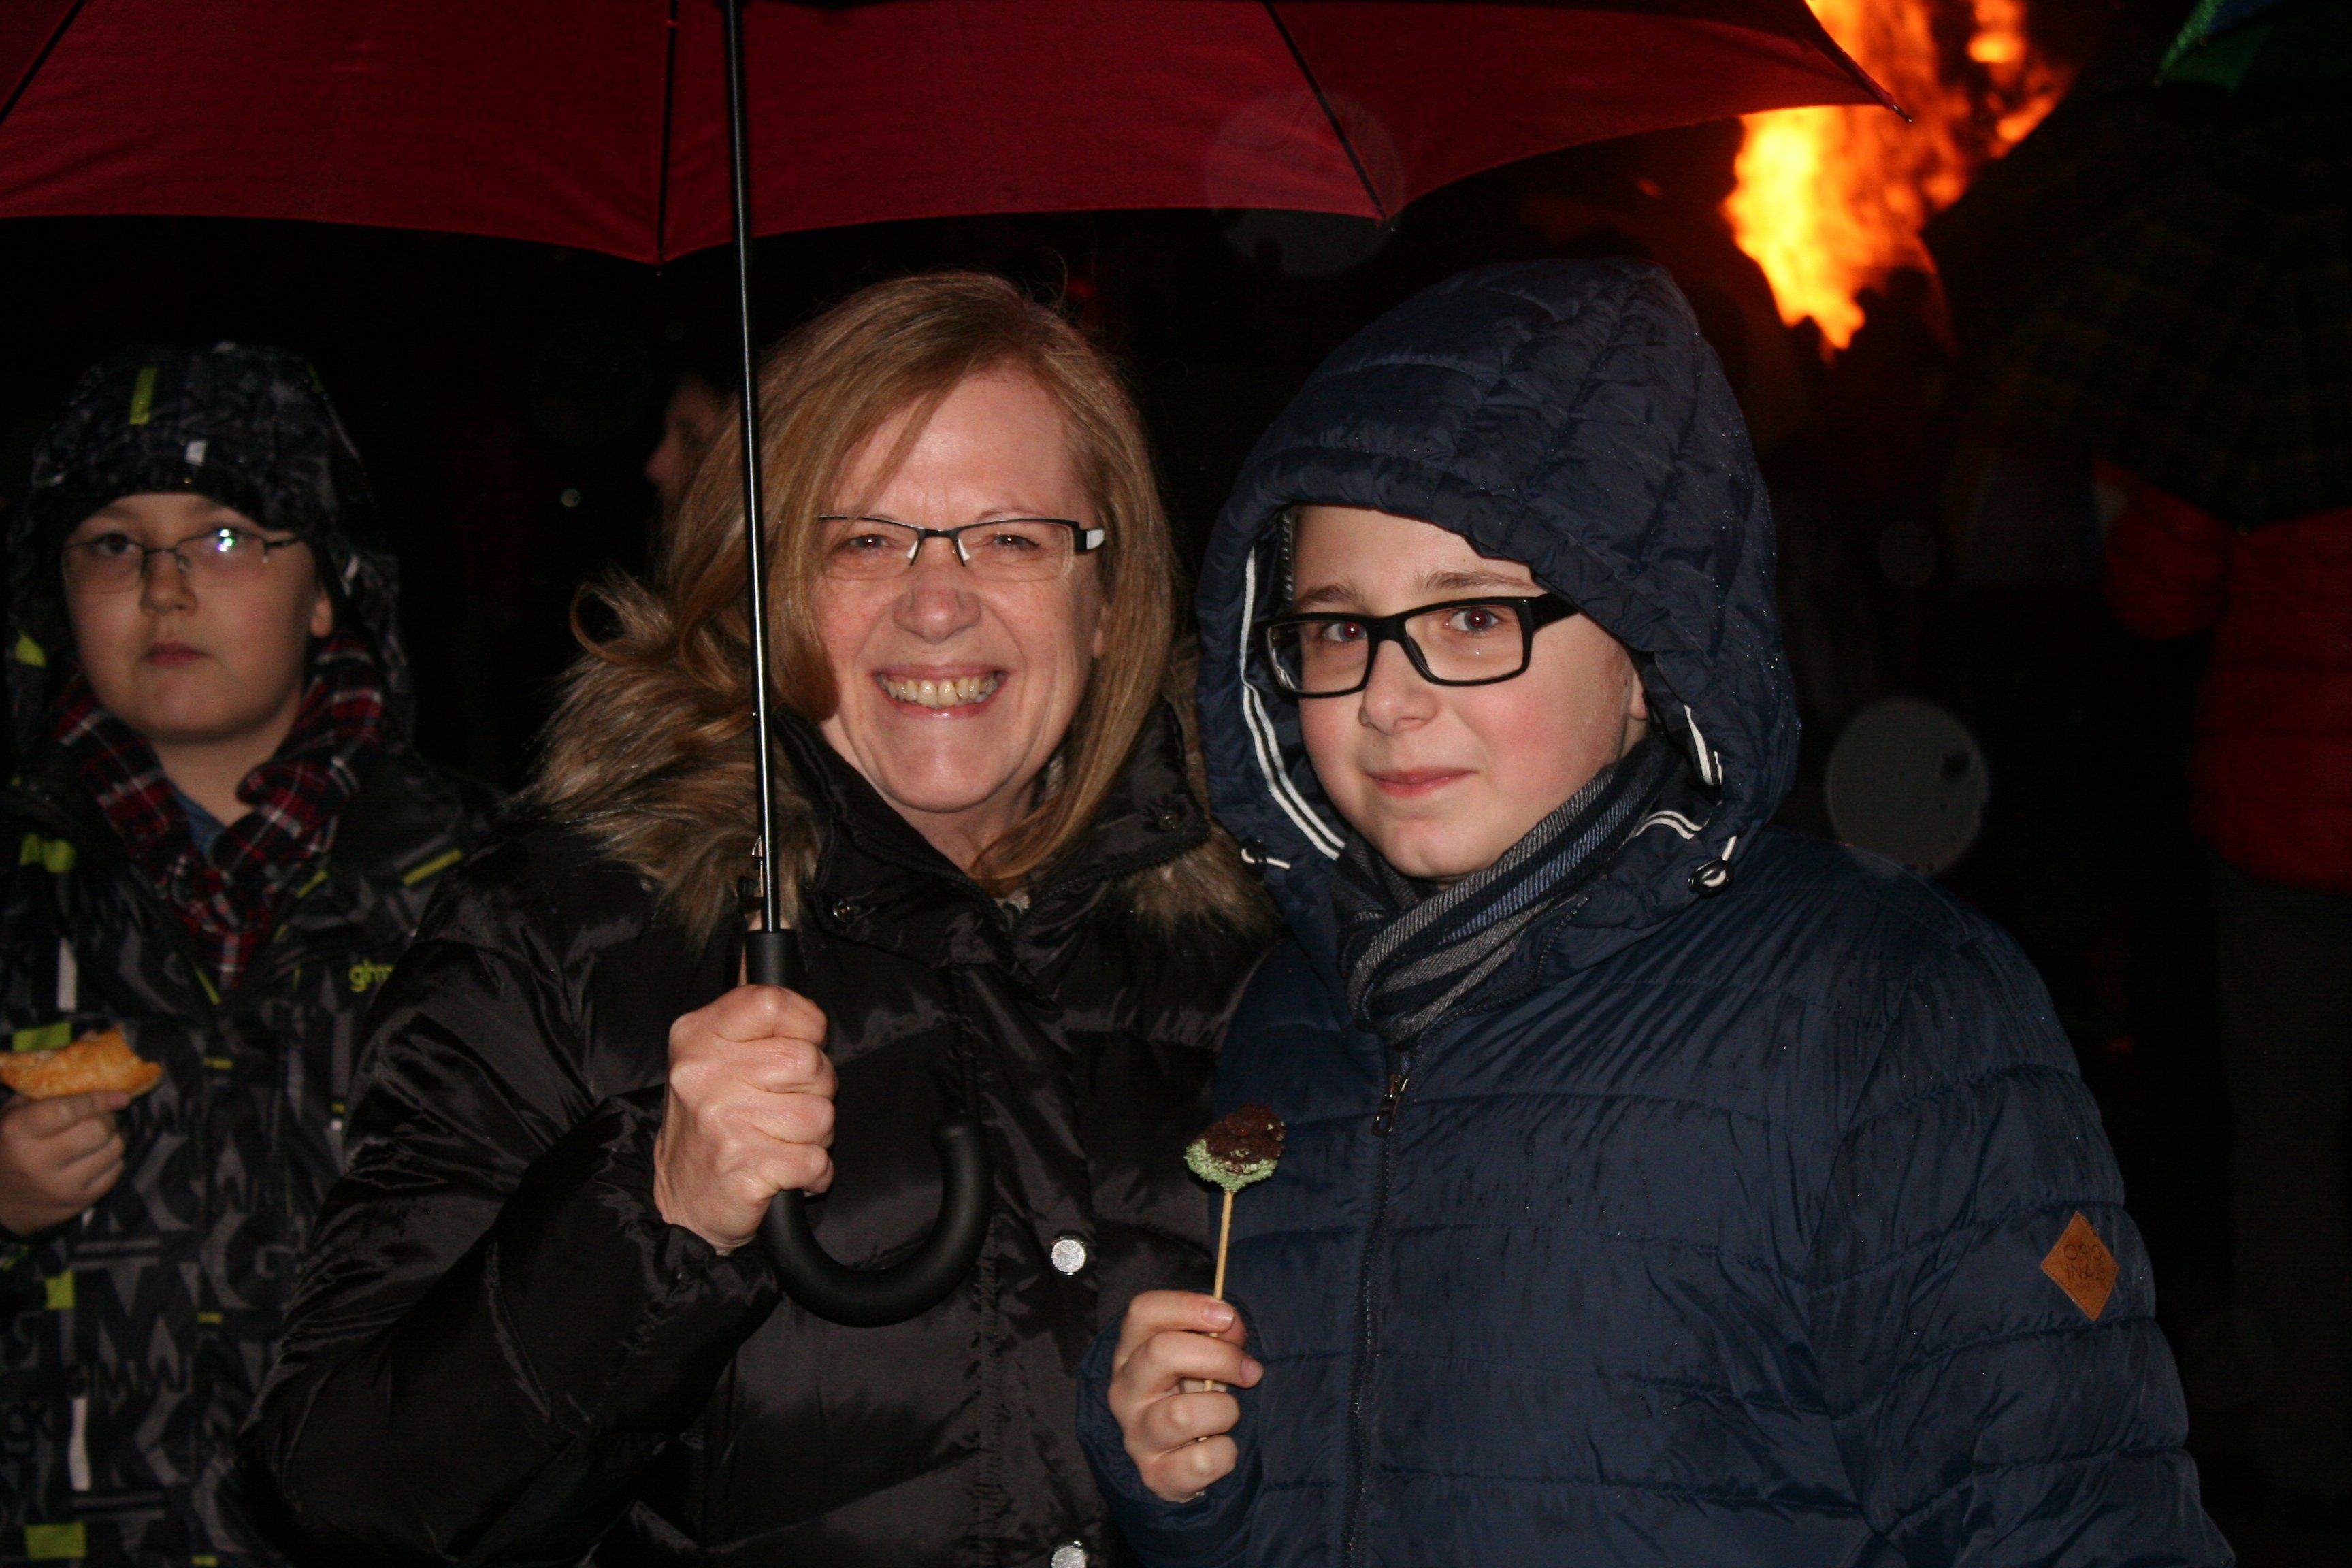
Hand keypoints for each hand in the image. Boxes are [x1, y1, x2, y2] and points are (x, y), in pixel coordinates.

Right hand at [0, 1091, 128, 1235]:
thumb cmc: (8, 1149)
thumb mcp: (12, 1118)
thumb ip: (44, 1098)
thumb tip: (93, 1084)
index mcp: (18, 1133)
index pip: (68, 1110)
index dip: (98, 1100)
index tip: (120, 1095)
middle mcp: (38, 1161)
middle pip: (98, 1129)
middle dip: (107, 1118)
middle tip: (103, 1116)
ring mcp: (61, 1185)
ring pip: (113, 1149)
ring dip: (113, 1138)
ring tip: (99, 1136)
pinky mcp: (79, 1202)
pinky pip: (116, 1171)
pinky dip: (112, 1159)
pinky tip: (97, 1157)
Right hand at [653, 984, 835, 1253]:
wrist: (682, 1201)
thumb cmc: (711, 1122)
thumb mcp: (716, 1052)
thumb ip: (752, 1004)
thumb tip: (767, 921)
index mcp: (700, 1034)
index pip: (774, 1001)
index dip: (805, 1025)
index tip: (799, 1044)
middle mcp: (705, 1072)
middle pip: (810, 1062)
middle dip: (814, 1090)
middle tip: (783, 1107)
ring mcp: (722, 1119)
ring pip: (820, 1114)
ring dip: (813, 1136)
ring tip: (779, 1140)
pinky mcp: (743, 1166)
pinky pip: (815, 1161)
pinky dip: (811, 1173)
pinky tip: (782, 1170)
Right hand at [1109, 1290, 1262, 1502]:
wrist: (1181, 1465)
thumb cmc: (1194, 1397)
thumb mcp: (1202, 1359)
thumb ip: (1218, 1335)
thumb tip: (1231, 1325)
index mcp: (1132, 1352)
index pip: (1143, 1311)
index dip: (1187, 1306)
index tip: (1226, 1316)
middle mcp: (1126, 1391)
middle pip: (1161, 1352)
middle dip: (1220, 1357)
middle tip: (1249, 1370)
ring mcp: (1137, 1435)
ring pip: (1182, 1413)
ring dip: (1224, 1409)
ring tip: (1230, 1413)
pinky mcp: (1156, 1475)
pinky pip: (1200, 1461)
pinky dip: (1225, 1453)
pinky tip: (1223, 1447)